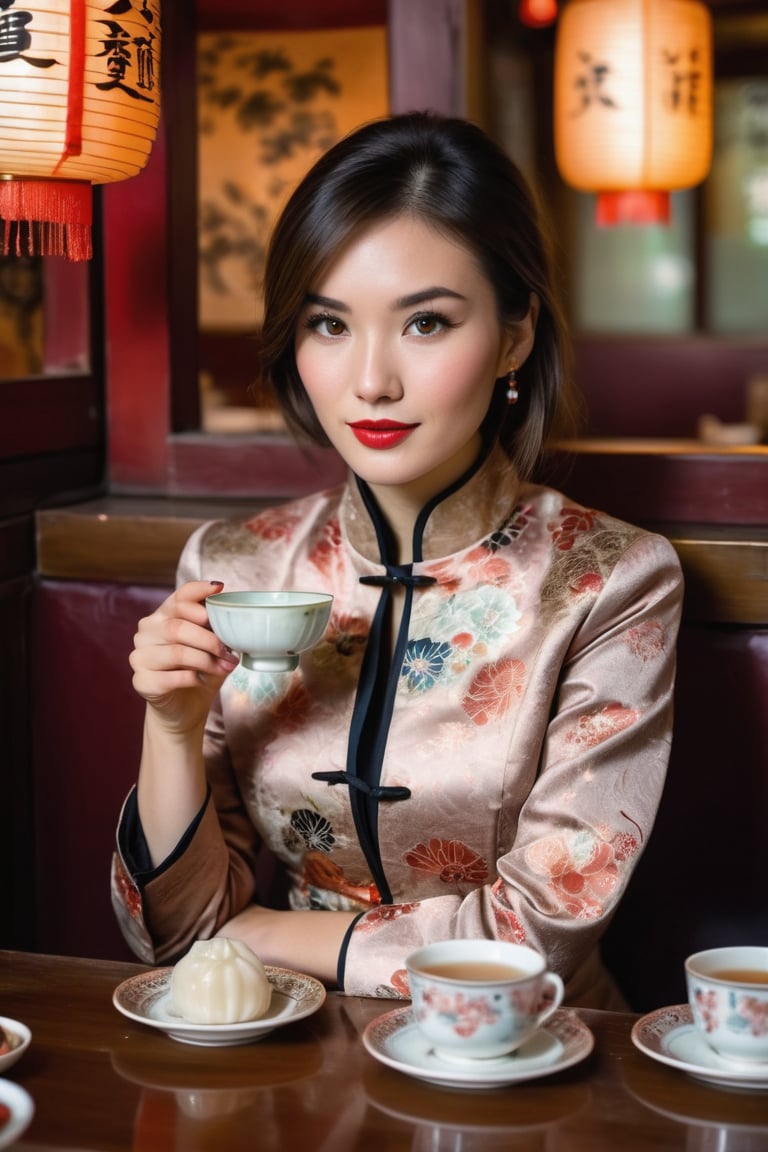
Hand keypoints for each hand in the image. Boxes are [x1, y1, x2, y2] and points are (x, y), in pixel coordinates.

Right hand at [130, 580, 238, 736]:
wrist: (186, 708)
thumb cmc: (200, 671)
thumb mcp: (212, 646)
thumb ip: (217, 629)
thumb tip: (234, 617)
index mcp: (163, 617)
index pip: (179, 598)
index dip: (199, 591)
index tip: (220, 589)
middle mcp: (146, 632)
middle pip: (178, 627)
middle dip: (210, 640)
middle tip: (229, 653)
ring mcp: (140, 656)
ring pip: (177, 652)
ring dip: (206, 661)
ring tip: (223, 668)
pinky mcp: (141, 681)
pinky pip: (172, 677)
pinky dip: (193, 679)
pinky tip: (201, 680)